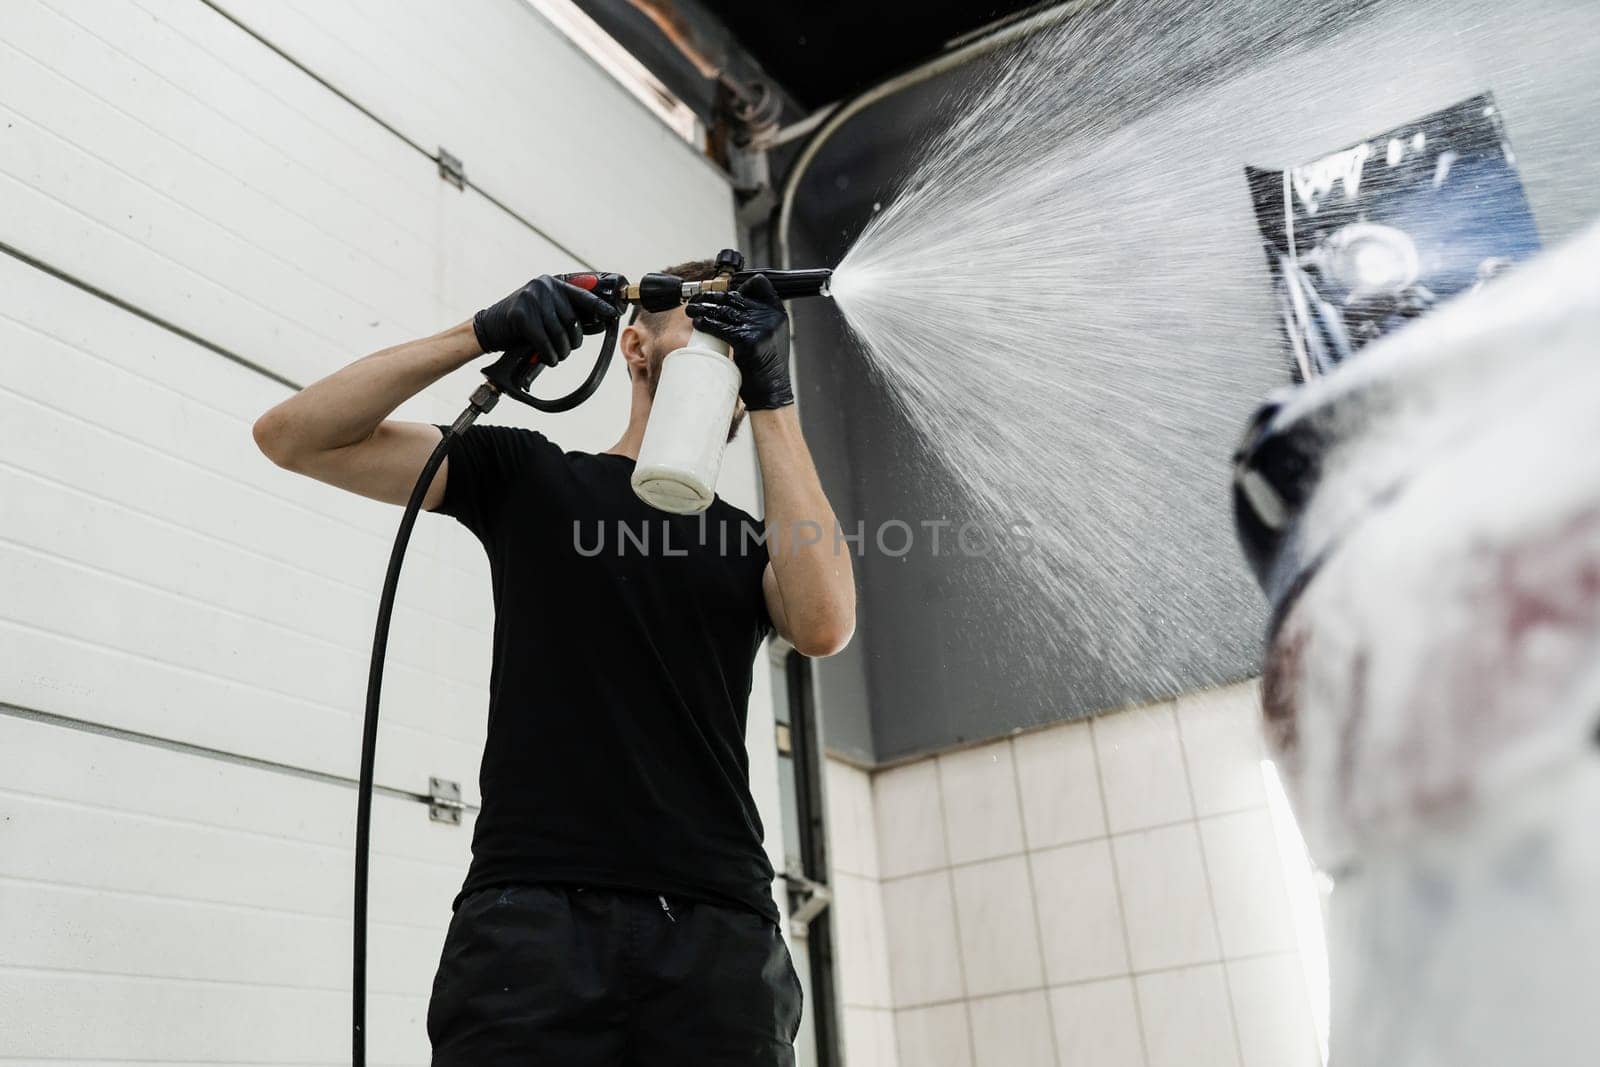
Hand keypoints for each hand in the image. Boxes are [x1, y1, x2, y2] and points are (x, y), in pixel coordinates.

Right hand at [474, 276, 617, 367]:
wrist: (487, 328)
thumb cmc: (520, 323)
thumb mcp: (543, 309)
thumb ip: (563, 310)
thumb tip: (594, 320)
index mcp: (552, 283)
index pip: (582, 295)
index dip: (599, 307)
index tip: (612, 315)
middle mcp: (543, 287)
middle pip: (572, 320)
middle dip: (574, 340)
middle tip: (568, 349)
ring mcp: (531, 299)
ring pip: (560, 333)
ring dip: (562, 351)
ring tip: (557, 356)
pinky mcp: (521, 316)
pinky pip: (545, 342)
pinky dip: (550, 355)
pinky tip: (548, 359)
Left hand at [686, 275, 793, 409]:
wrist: (772, 391)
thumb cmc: (767, 366)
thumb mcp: (771, 335)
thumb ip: (758, 318)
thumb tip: (733, 304)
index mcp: (777, 312)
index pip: (759, 284)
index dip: (739, 285)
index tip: (723, 291)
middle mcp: (771, 316)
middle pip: (735, 297)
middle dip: (712, 297)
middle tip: (697, 300)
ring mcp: (760, 327)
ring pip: (724, 310)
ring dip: (703, 308)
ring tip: (691, 310)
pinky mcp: (748, 340)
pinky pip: (721, 326)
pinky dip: (706, 323)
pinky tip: (698, 322)